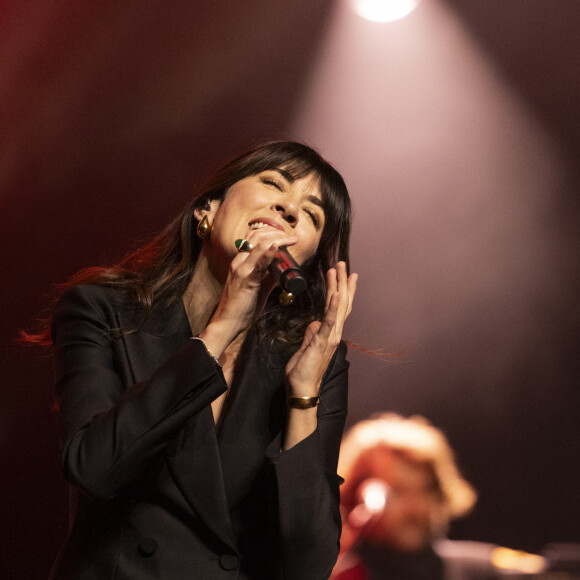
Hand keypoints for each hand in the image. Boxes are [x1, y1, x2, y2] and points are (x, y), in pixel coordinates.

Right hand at [204, 229, 297, 349]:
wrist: (228, 323)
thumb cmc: (242, 307)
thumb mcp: (257, 287)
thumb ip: (268, 278)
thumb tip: (282, 273)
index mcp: (239, 262)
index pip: (252, 237)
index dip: (269, 231)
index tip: (285, 235)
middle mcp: (238, 262)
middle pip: (256, 236)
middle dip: (276, 232)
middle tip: (291, 237)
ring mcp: (241, 269)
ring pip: (258, 244)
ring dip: (277, 238)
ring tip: (291, 240)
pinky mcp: (246, 280)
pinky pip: (258, 263)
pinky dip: (268, 253)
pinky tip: (277, 247)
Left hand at [285, 261, 356, 397]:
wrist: (302, 390)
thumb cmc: (302, 372)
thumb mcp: (305, 348)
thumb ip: (311, 335)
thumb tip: (313, 324)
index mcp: (330, 334)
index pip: (339, 308)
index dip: (343, 290)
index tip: (345, 275)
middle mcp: (335, 333)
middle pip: (342, 303)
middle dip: (343, 282)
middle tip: (343, 263)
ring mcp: (331, 337)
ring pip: (338, 306)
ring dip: (339, 286)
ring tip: (338, 269)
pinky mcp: (323, 341)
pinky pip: (330, 320)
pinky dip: (333, 306)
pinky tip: (336, 293)